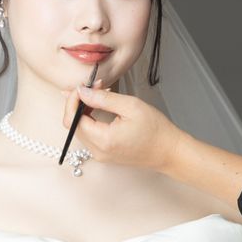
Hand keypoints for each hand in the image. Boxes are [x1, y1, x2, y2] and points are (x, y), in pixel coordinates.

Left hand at [62, 85, 184, 171]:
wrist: (170, 151)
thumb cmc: (156, 130)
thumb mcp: (131, 106)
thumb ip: (103, 98)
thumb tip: (82, 92)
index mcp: (103, 140)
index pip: (72, 119)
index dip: (73, 100)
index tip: (83, 86)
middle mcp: (98, 151)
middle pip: (73, 125)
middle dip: (79, 103)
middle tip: (94, 87)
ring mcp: (101, 155)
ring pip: (80, 130)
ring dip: (85, 110)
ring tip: (101, 95)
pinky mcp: (105, 155)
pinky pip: (90, 136)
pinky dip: (91, 120)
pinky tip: (101, 109)